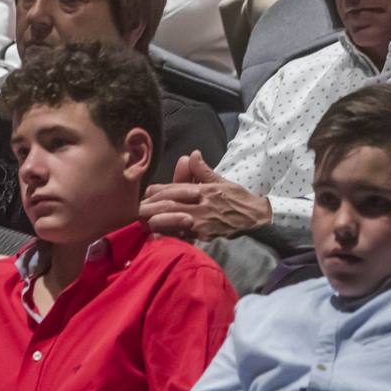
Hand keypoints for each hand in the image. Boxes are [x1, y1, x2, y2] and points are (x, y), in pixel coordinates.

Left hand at [140, 152, 269, 240]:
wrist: (256, 218)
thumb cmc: (236, 198)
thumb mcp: (221, 181)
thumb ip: (203, 170)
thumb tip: (192, 154)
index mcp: (204, 191)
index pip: (175, 189)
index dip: (157, 192)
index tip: (145, 193)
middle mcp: (201, 206)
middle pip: (169, 206)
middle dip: (150, 207)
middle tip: (135, 209)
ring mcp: (202, 223)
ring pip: (173, 222)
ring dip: (155, 222)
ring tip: (142, 222)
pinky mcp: (204, 236)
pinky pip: (183, 236)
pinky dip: (169, 236)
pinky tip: (157, 236)